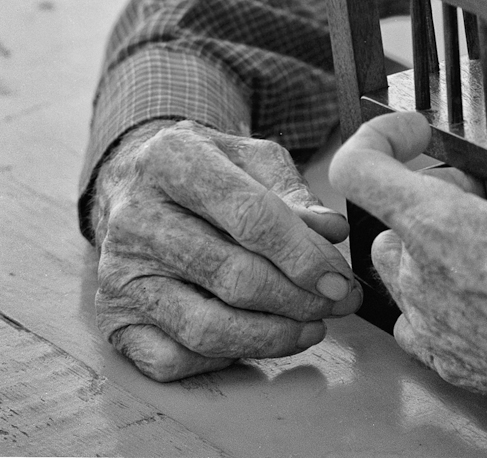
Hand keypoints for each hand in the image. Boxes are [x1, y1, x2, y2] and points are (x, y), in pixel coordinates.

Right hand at [92, 119, 363, 380]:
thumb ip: (295, 194)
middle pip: (231, 276)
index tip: (340, 279)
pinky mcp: (112, 319)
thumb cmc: (212, 172)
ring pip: (205, 328)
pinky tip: (261, 340)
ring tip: (313, 328)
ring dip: (271, 337)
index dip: (302, 254)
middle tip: (338, 304)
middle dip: (297, 299)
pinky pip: (173, 360)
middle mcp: (136, 218)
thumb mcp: (255, 160)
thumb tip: (333, 233)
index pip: (250, 216)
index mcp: (173, 159)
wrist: (138, 184)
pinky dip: (225, 359)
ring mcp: (119, 274)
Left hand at [329, 43, 486, 445]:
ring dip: (433, 245)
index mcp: (432, 226)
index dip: (381, 136)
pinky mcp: (448, 361)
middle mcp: (417, 277)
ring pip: (404, 268)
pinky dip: (443, 295)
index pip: (358, 168)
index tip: (418, 133)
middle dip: (434, 194)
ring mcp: (429, 324)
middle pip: (393, 215)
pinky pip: (421, 318)